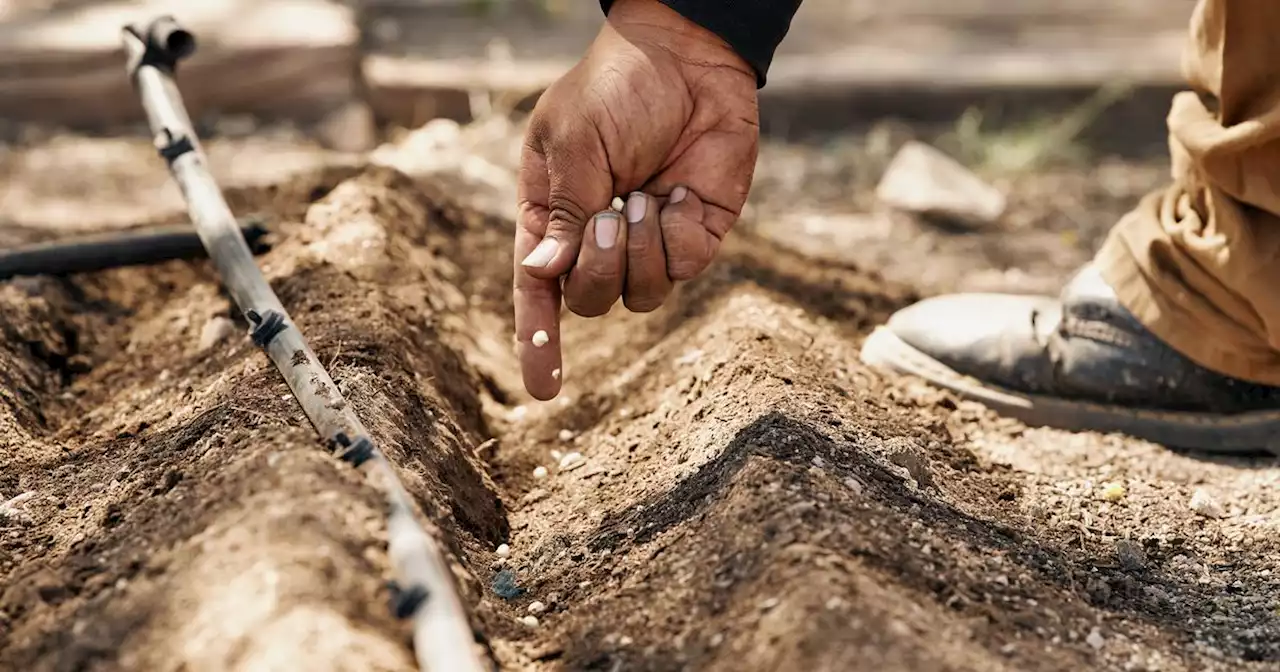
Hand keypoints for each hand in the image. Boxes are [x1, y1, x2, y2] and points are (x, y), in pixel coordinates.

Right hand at [514, 0, 759, 399]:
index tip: (543, 390)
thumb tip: (541, 272)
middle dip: (599, 267)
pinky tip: (682, 193)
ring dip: (640, 252)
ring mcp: (648, 239)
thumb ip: (564, 212)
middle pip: (589, 300)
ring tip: (647, 198)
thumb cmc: (615, 89)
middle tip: (613, 213)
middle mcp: (597, 236)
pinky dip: (678, 236)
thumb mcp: (573, 143)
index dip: (538, 338)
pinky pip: (682, 270)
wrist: (689, 58)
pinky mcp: (695, 235)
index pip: (537, 288)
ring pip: (639, 295)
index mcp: (552, 214)